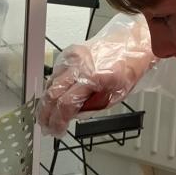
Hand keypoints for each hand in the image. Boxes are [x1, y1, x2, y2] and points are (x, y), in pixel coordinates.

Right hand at [38, 13, 153, 136]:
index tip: (57, 130)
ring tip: (45, 116)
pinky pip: (54, 73)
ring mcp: (72, 58)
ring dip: (46, 102)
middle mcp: (80, 66)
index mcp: (95, 78)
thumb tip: (72, 115)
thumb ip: (92, 107)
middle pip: (53, 93)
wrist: (130, 44)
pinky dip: (51, 88)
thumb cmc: (128, 68)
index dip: (59, 121)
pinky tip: (51, 99)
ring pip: (50, 83)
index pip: (67, 104)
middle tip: (46, 126)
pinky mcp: (69, 53)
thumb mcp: (115, 96)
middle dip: (46, 114)